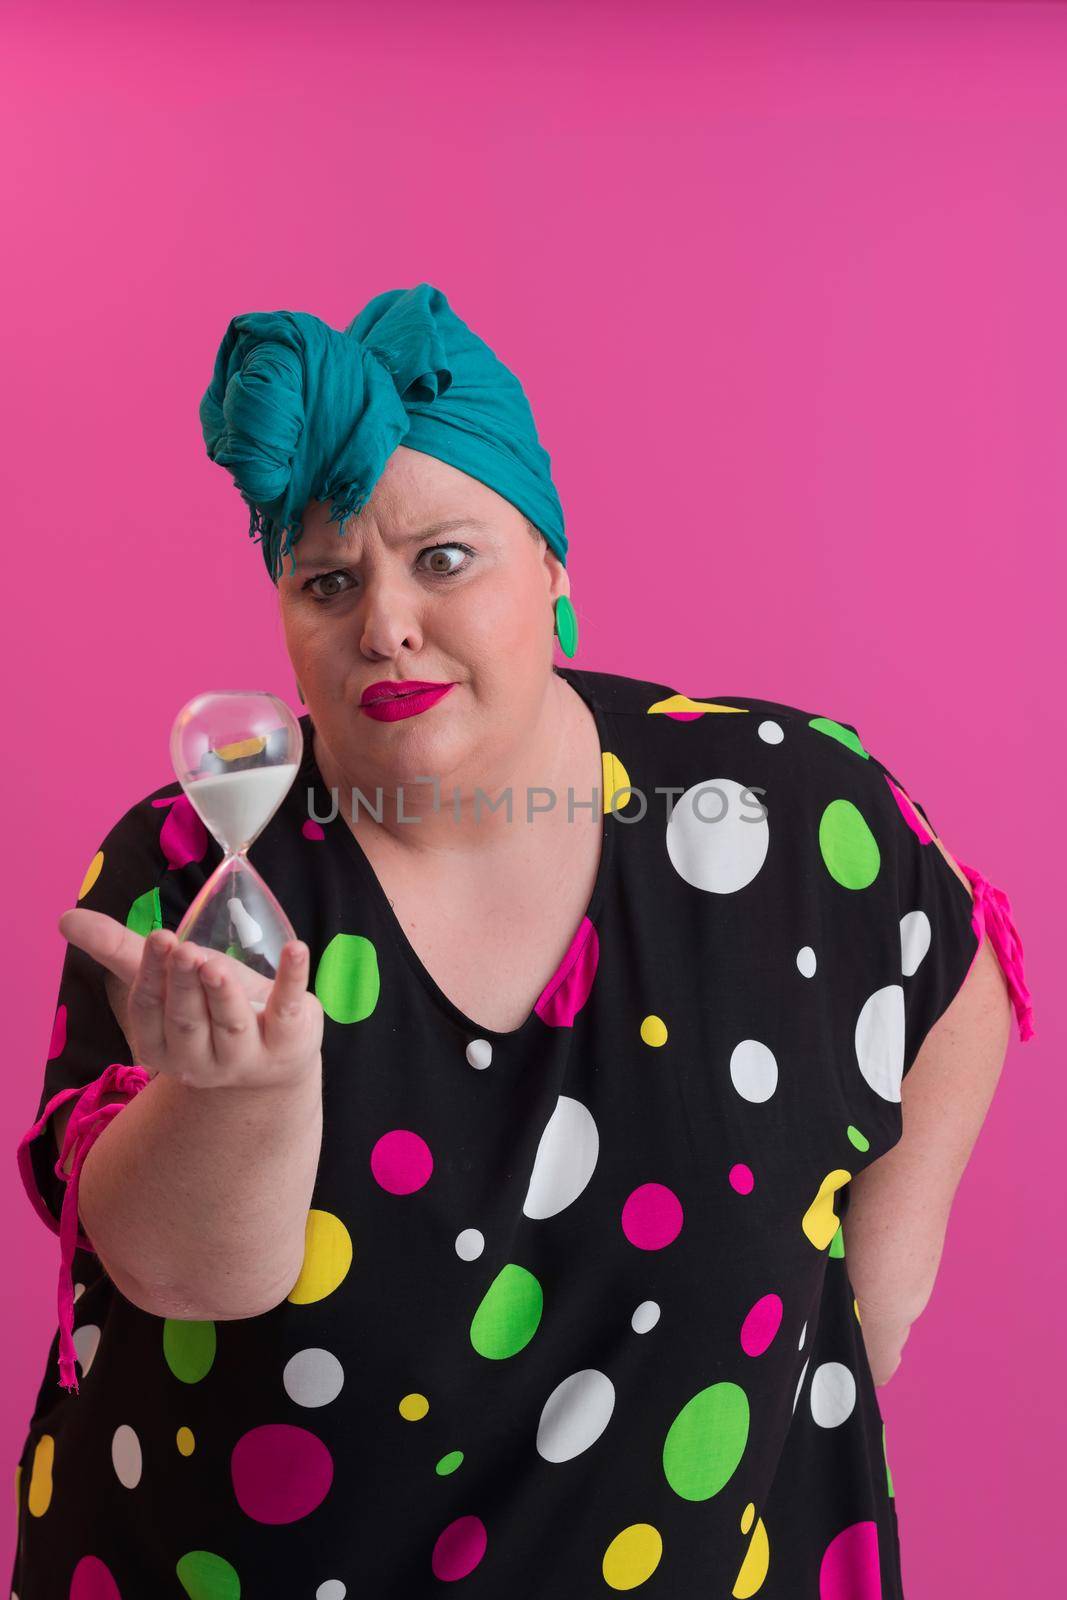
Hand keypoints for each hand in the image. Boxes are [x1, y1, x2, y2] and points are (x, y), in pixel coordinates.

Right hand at [57, 908, 323, 1092]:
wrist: (274, 1054)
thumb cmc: (212, 1008)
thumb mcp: (169, 978)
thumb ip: (120, 950)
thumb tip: (64, 920)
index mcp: (161, 1046)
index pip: (150, 1010)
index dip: (152, 976)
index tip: (158, 938)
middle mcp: (199, 1061)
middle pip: (186, 1019)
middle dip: (183, 984)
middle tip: (183, 948)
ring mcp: (247, 1057)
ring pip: (230, 1022)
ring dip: (221, 993)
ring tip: (214, 962)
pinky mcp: (289, 1042)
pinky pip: (287, 1010)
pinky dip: (292, 979)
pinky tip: (296, 949)